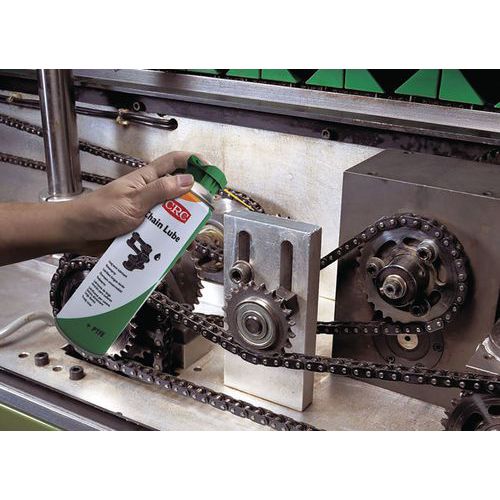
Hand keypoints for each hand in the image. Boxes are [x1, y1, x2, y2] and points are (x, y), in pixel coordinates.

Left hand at [66, 151, 194, 254]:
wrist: (76, 234)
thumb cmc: (98, 212)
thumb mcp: (133, 201)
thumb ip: (160, 191)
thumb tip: (189, 180)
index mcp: (146, 180)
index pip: (174, 162)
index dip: (193, 161)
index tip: (211, 171)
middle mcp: (150, 195)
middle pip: (179, 192)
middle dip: (194, 200)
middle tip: (205, 211)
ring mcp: (147, 213)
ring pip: (173, 216)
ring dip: (182, 225)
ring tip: (191, 235)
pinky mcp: (143, 231)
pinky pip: (162, 234)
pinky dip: (171, 240)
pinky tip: (176, 249)